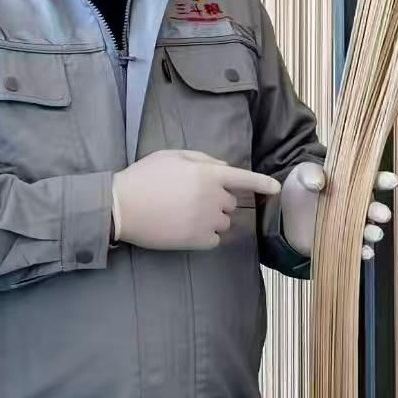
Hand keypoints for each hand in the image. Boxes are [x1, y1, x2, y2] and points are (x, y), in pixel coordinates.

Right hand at [112, 149, 282, 250]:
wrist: (121, 207)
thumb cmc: (144, 177)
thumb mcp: (172, 156)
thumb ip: (202, 159)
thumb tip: (223, 168)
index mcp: (208, 174)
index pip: (244, 178)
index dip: (262, 183)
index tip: (276, 189)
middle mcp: (212, 197)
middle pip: (231, 203)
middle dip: (218, 201)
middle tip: (190, 199)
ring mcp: (206, 220)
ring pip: (224, 223)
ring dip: (212, 219)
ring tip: (184, 215)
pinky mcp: (197, 240)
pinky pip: (214, 240)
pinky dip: (205, 236)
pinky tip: (184, 229)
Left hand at [280, 162, 397, 258]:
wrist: (287, 212)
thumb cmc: (301, 186)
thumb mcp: (303, 173)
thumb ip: (310, 174)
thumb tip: (317, 181)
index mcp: (352, 183)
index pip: (372, 180)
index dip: (383, 180)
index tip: (392, 181)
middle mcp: (356, 205)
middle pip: (374, 208)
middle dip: (379, 211)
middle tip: (382, 214)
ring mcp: (351, 225)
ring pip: (368, 230)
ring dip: (373, 232)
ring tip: (373, 233)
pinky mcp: (342, 242)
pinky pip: (356, 249)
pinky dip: (363, 252)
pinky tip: (365, 252)